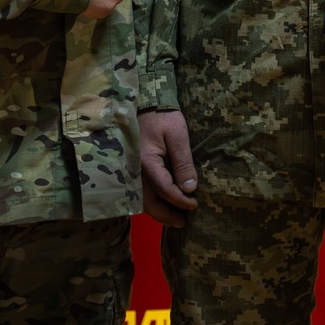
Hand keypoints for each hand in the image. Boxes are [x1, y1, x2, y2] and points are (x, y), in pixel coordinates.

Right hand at [138, 109, 198, 226]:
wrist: (144, 102)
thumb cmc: (163, 117)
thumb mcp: (178, 135)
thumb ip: (183, 162)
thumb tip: (190, 189)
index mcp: (146, 163)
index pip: (164, 190)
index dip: (180, 201)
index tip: (194, 205)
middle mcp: (134, 171)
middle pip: (148, 203)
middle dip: (166, 215)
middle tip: (183, 222)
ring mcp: (130, 171)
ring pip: (141, 200)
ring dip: (157, 211)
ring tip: (175, 217)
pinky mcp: (131, 170)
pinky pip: (138, 192)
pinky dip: (151, 201)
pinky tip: (163, 203)